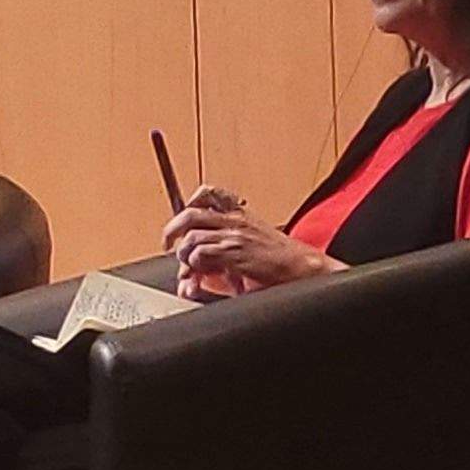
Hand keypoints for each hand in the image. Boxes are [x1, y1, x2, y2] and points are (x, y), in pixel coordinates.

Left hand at [162, 185, 333, 297]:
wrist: (301, 269)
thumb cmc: (278, 262)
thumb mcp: (252, 243)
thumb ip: (224, 246)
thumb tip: (197, 262)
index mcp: (239, 214)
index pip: (207, 193)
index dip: (189, 203)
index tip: (181, 218)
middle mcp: (234, 220)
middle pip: (189, 214)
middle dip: (172, 230)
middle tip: (167, 245)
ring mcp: (233, 235)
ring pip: (191, 238)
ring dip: (186, 257)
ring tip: (193, 270)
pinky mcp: (234, 251)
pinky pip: (200, 255)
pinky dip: (197, 267)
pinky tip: (207, 276)